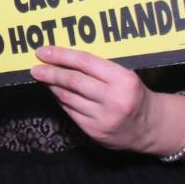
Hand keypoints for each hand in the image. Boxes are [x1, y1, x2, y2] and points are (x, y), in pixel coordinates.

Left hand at [31, 46, 154, 152]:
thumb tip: (64, 58)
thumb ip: (99, 69)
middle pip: (73, 81)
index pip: (85, 63)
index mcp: (124, 80)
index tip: (43, 51)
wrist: (149, 127)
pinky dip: (61, 101)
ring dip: (53, 87)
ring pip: (68, 98)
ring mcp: (103, 118)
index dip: (61, 55)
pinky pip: (70, 112)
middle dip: (50, 73)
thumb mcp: (125, 76)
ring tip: (43, 78)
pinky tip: (57, 93)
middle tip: (35, 68)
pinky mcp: (94, 131)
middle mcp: (113, 100)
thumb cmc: (134, 95)